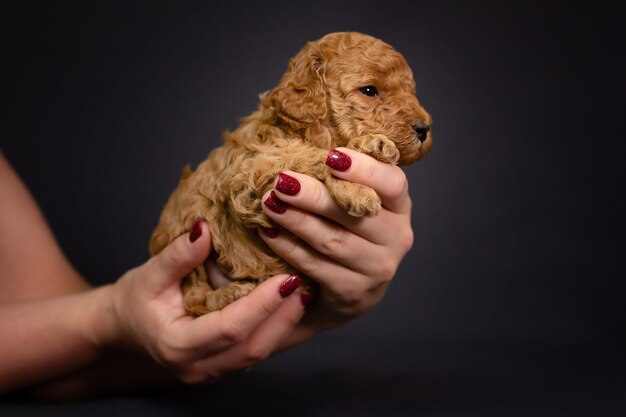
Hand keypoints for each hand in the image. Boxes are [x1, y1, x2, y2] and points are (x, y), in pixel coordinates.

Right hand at [97, 221, 305, 383]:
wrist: (122, 327)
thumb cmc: (134, 299)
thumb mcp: (149, 273)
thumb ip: (178, 256)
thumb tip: (205, 228)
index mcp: (178, 345)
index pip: (230, 328)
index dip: (260, 304)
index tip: (285, 278)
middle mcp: (197, 367)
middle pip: (252, 347)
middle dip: (283, 316)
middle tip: (305, 284)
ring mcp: (210, 371)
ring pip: (258, 354)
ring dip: (284, 324)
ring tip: (304, 293)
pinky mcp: (220, 365)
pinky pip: (254, 351)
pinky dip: (275, 328)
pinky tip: (289, 306)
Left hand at [259, 147, 413, 338]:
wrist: (348, 289)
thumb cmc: (347, 230)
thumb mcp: (354, 202)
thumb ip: (341, 177)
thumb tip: (302, 139)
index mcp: (400, 206)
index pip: (393, 183)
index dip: (365, 169)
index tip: (330, 156)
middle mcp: (397, 237)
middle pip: (357, 213)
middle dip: (315, 196)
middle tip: (282, 180)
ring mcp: (378, 268)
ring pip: (334, 240)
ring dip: (297, 220)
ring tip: (269, 203)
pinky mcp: (354, 292)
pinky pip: (317, 266)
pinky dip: (290, 248)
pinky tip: (269, 232)